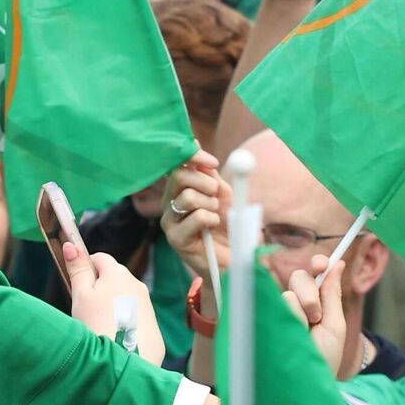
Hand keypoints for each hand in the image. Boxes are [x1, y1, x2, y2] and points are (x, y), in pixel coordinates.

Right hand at [65, 241, 160, 348]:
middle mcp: (137, 285)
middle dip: (99, 289)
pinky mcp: (153, 327)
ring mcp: (147, 306)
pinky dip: (124, 322)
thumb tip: (71, 244)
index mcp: (118, 273)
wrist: (123, 363)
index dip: (86, 269)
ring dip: (112, 306)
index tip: (77, 286)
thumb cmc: (96, 326)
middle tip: (86, 310)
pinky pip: (134, 317)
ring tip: (100, 327)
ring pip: (124, 299)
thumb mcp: (80, 295)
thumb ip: (78, 269)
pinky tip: (114, 337)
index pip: (100, 258)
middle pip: (113, 279)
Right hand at [160, 149, 228, 279]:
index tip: (212, 161)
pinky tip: (212, 229)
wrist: (235, 261)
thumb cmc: (229, 229)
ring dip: (211, 204)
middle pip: (178, 176)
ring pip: (188, 197)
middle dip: (205, 182)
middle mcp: (169, 204)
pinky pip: (196, 217)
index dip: (191, 156)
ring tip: (216, 216)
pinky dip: (211, 220)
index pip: (176, 165)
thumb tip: (196, 144)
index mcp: (179, 191)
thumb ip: (210, 174)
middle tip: (217, 194)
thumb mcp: (223, 195)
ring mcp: (169, 221)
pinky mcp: (175, 239)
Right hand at [282, 256, 346, 375]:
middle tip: (316, 318)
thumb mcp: (335, 325)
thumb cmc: (323, 357)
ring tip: (303, 333)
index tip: (321, 264)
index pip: (312, 274)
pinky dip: (286, 315)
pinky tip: (287, 330)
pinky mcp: (263, 317)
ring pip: (287, 292)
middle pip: (299, 277)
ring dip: (300, 312)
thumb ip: (333, 294)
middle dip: (311, 295)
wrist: (306, 381)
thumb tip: (339, 264)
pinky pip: (273, 304)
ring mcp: (277, 310)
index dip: (317, 264)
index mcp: (314, 301)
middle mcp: (294, 302)